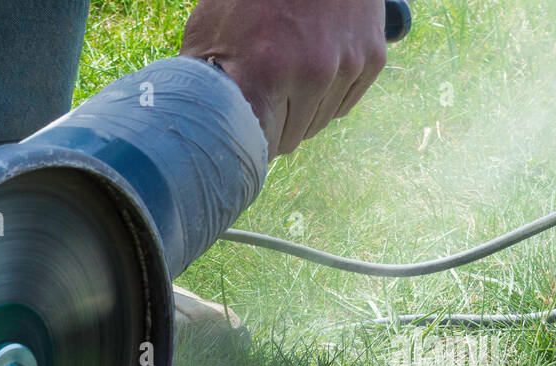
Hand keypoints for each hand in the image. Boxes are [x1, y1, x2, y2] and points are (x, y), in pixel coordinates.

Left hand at [180, 0, 386, 157]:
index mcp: (268, 73)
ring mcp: (347, 66)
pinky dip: (326, 98)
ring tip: (285, 78)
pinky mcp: (373, 58)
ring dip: (299, 113)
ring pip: (317, 125)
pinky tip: (310, 70)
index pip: (260, 146)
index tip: (238, 135)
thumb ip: (198, 80)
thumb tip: (183, 122)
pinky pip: (342, 106)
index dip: (248, 144)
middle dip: (273, 127)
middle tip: (260, 97)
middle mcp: (313, 74)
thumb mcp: (208, 29)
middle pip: (289, 140)